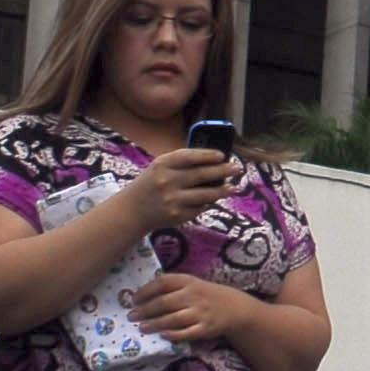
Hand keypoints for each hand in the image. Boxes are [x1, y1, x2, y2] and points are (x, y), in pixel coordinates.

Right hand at [118, 143, 237, 230]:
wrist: (132, 210)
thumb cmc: (151, 184)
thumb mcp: (160, 167)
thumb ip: (182, 163)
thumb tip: (215, 161)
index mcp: (162, 164)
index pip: (189, 156)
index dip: (208, 155)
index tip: (223, 155)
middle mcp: (167, 181)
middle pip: (202, 174)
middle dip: (223, 171)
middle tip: (237, 168)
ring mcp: (172, 200)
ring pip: (205, 195)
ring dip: (222, 191)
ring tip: (233, 187)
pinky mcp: (176, 215)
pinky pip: (199, 208)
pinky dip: (207, 204)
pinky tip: (211, 200)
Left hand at [131, 273, 240, 348]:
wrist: (233, 307)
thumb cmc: (204, 295)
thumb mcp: (191, 283)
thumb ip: (171, 285)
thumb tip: (141, 293)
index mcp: (188, 281)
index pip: (163, 283)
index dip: (146, 291)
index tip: (133, 299)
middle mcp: (194, 295)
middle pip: (165, 302)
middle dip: (146, 310)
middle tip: (131, 316)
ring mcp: (200, 312)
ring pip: (174, 319)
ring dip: (156, 324)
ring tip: (142, 328)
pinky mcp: (206, 328)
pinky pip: (188, 333)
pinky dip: (174, 335)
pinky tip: (162, 336)